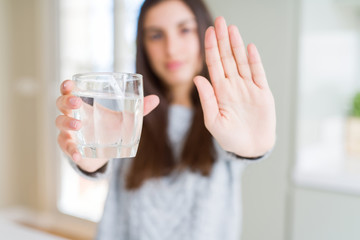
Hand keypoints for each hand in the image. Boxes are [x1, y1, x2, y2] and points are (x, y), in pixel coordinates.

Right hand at [55, 80, 159, 171]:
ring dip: (68, 123)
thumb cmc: (110, 129)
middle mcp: (72, 115)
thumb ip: (138, 109)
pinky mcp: (69, 146)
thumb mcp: (124, 118)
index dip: (67, 87)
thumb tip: (156, 98)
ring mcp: (69, 131)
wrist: (104, 152)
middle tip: (77, 102)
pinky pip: (66, 147)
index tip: (70, 83)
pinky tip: (78, 154)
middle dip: (67, 102)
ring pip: (60, 123)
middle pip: (61, 104)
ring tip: (78, 125)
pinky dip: (71, 150)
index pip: (69, 91)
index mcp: (83, 104)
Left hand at [194, 17, 275, 157]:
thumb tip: (197, 77)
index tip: (208, 32)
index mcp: (220, 91)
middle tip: (220, 21)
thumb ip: (207, 99)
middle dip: (223, 40)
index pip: (214, 65)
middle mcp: (233, 85)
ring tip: (232, 29)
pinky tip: (249, 48)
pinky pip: (258, 73)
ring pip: (241, 62)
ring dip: (236, 45)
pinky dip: (254, 61)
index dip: (211, 48)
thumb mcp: (214, 121)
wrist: (250, 148)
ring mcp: (248, 88)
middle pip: (227, 58)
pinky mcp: (262, 93)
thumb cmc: (229, 137)